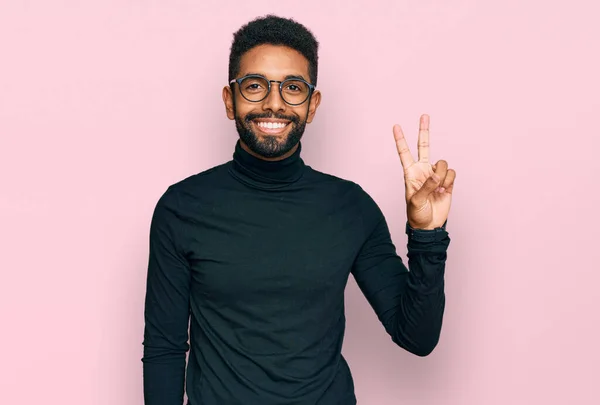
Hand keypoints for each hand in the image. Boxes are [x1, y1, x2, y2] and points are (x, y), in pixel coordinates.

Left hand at [393, 114, 455, 229]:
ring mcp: (436, 175)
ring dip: (442, 176)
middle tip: (424, 115)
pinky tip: (444, 190)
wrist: (430, 225)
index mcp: (410, 173)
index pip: (404, 153)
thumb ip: (426, 186)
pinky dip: (449, 181)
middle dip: (424, 130)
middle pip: (424, 146)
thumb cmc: (417, 215)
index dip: (400, 140)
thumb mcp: (415, 201)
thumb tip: (437, 174)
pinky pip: (452, 173)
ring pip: (443, 163)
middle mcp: (423, 170)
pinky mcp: (447, 181)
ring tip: (437, 189)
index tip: (396, 126)